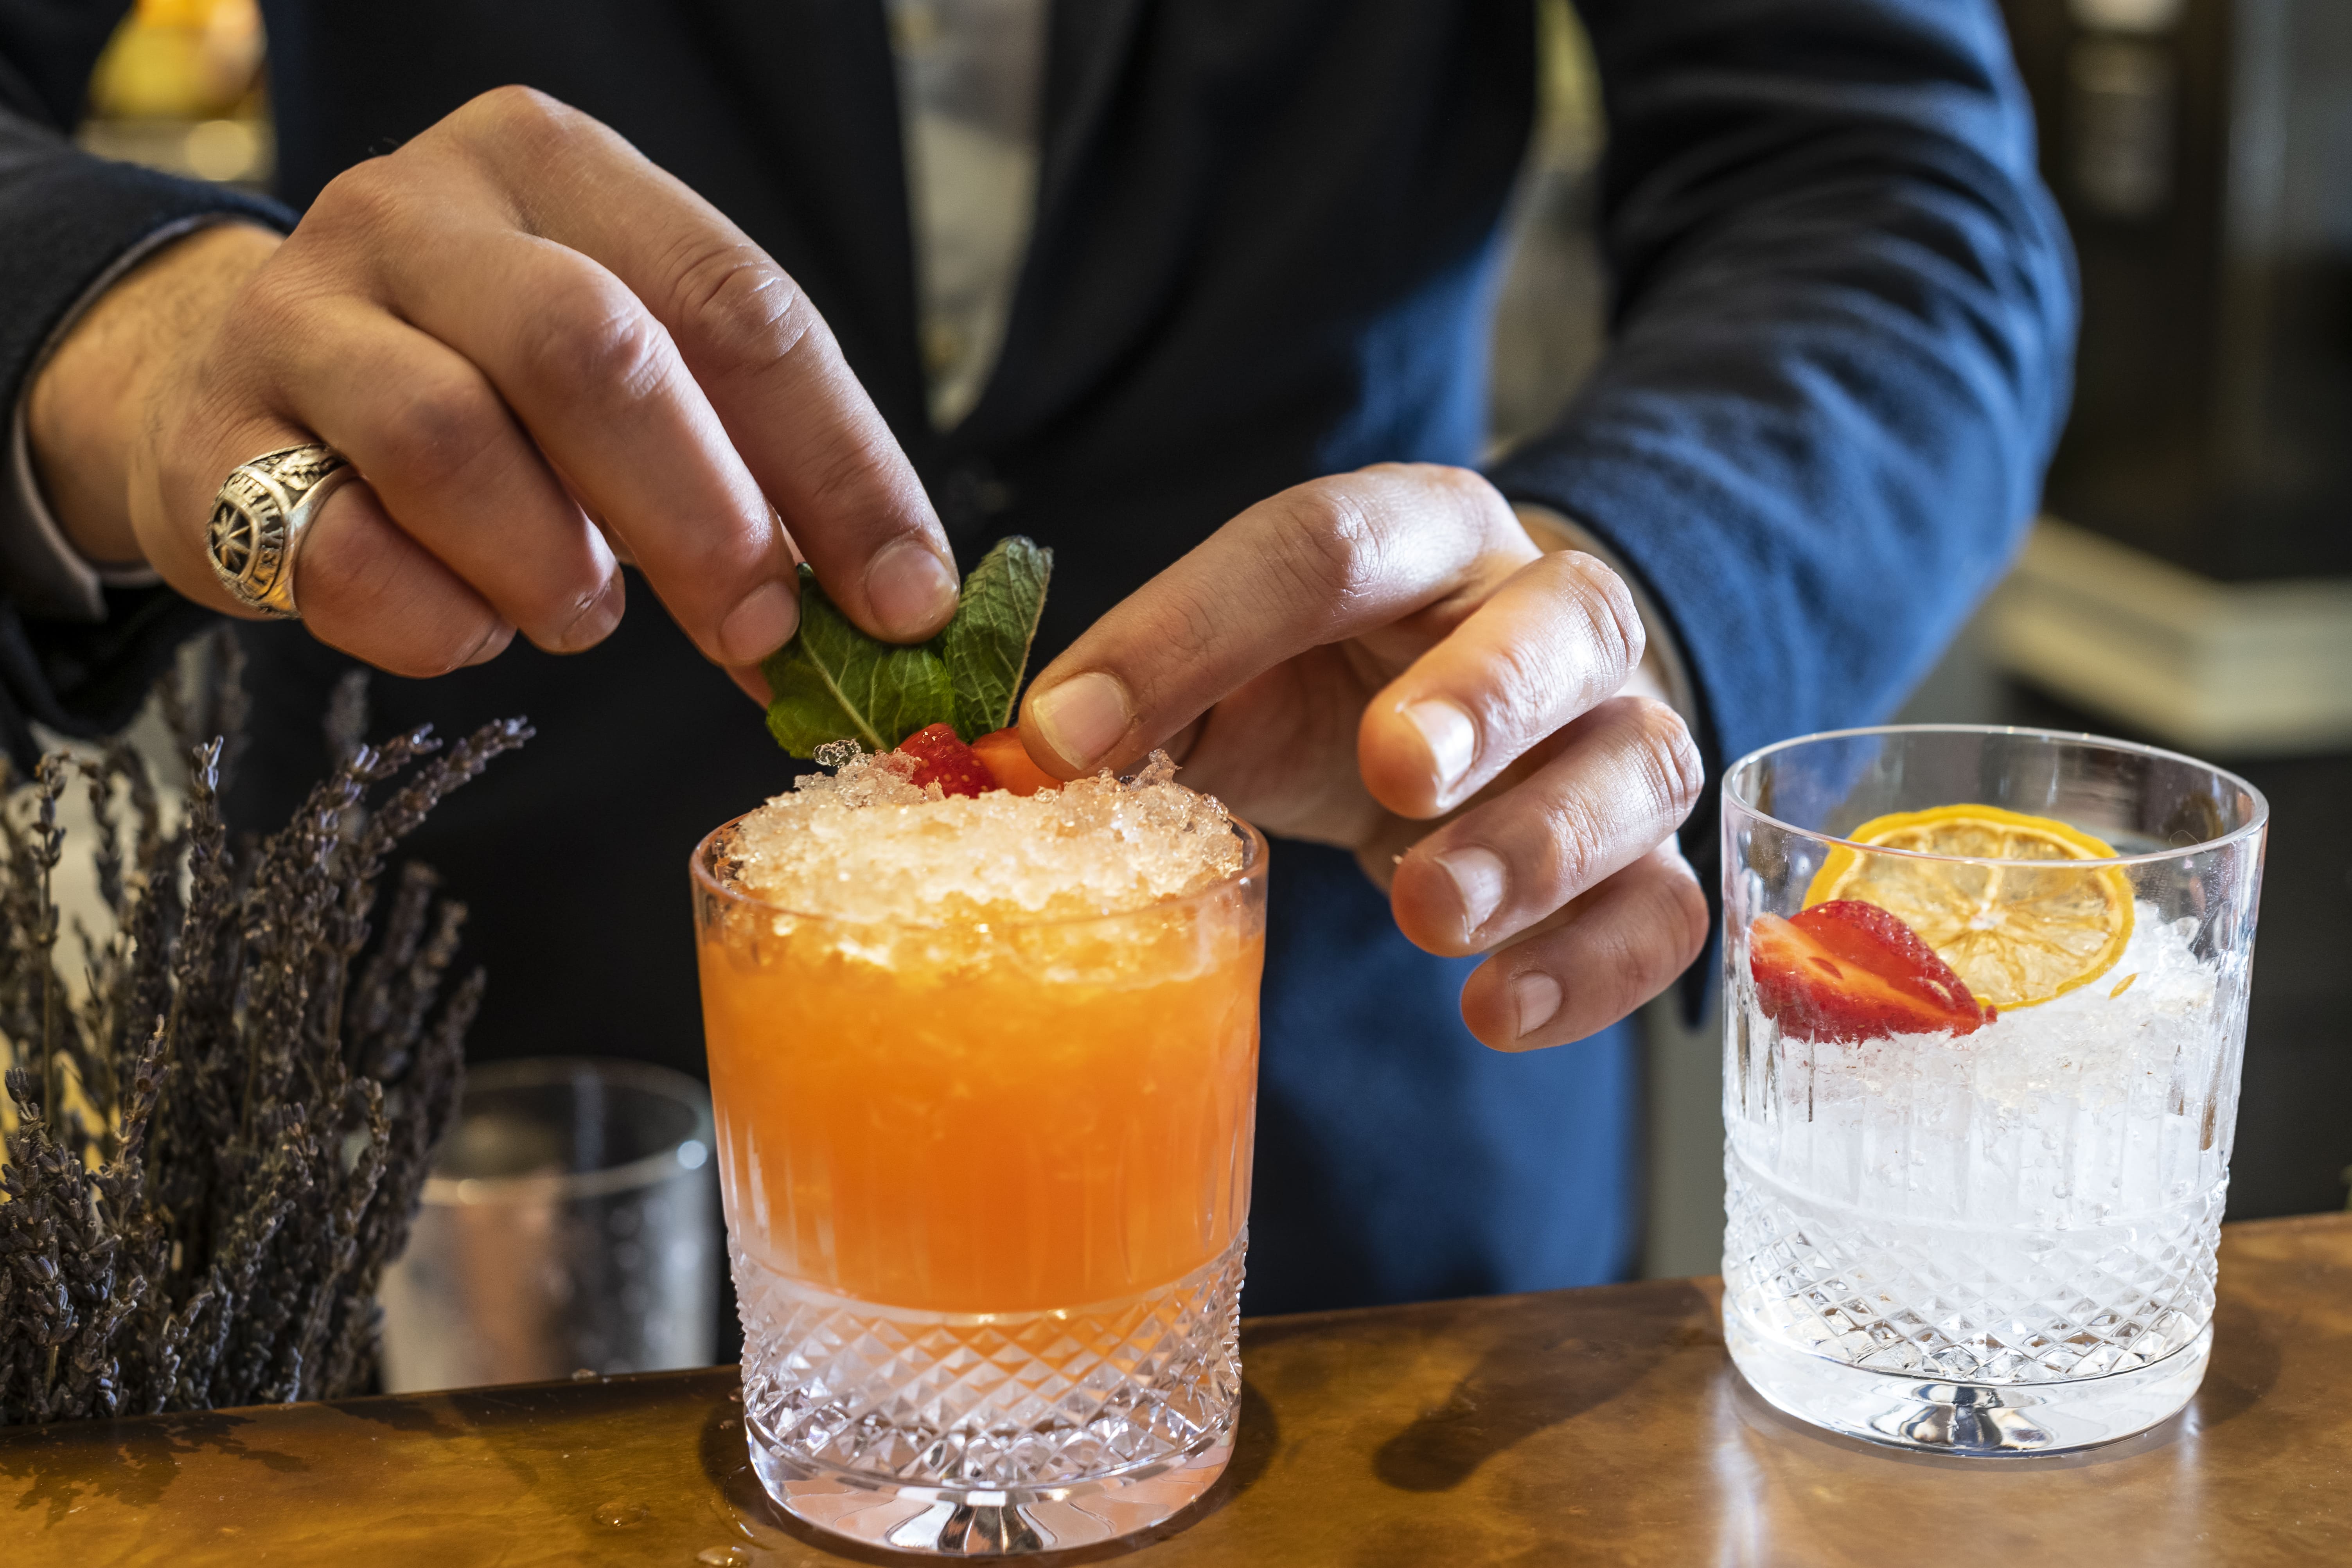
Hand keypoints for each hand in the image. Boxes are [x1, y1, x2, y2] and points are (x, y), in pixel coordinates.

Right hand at [28, 87, 956, 679]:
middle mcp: (415, 211)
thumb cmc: (483, 390)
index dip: (840, 467)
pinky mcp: (214, 445)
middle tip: (758, 632)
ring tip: (584, 612)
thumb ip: (751, 467)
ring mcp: (299, 315)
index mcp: (554, 167)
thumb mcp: (627, 381)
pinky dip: (437, 620)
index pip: (735, 303)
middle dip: (701, 516)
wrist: (235, 386)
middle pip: (591, 351)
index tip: (903, 600)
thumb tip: (889, 611)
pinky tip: (470, 621)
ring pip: (452, 442)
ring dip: (554, 567)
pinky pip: (341, 552)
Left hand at [1014, 464, 1708, 1050]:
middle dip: (1484, 698)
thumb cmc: (1327, 687)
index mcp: (1423, 536)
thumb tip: (1022, 762)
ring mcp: (1619, 734)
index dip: (1193, 627)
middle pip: (1561, 624)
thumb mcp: (1231, 674)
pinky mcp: (1646, 857)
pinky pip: (1664, 910)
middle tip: (1397, 770)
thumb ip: (1143, 700)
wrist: (1456, 723)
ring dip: (1537, 847)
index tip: (1073, 731)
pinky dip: (1591, 969)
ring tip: (1425, 916)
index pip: (1325, 543)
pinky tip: (1493, 1011)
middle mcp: (1547, 615)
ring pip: (1638, 767)